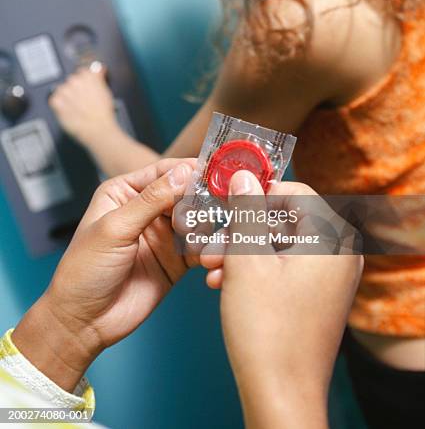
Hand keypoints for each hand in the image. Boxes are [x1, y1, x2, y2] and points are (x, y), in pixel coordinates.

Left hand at [13, 159, 193, 391]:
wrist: (84, 322)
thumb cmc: (85, 270)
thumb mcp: (115, 228)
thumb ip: (151, 200)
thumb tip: (184, 172)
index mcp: (126, 192)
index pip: (165, 172)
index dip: (190, 170)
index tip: (215, 170)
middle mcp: (148, 209)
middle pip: (186, 193)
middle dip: (204, 198)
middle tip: (223, 204)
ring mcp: (164, 235)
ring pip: (198, 219)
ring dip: (208, 225)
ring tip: (213, 234)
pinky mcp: (177, 260)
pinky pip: (202, 248)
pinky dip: (211, 249)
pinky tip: (213, 255)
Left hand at [49, 67, 117, 145]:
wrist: (97, 128)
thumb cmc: (103, 113)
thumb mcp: (106, 91)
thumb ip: (99, 79)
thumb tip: (97, 72)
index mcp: (89, 75)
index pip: (83, 72)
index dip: (86, 82)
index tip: (88, 87)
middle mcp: (75, 80)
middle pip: (72, 80)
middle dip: (76, 89)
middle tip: (83, 101)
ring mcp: (65, 90)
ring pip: (62, 90)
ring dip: (67, 97)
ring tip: (76, 108)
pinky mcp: (57, 101)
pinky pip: (54, 100)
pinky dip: (59, 105)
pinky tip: (69, 111)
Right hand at [203, 172, 363, 428]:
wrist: (280, 394)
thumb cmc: (268, 330)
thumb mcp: (247, 260)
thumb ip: (246, 211)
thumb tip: (243, 177)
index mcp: (333, 238)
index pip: (296, 192)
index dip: (258, 192)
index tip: (228, 197)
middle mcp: (340, 253)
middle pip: (286, 219)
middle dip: (243, 228)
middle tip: (213, 239)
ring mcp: (330, 276)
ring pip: (280, 244)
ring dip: (243, 251)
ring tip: (211, 265)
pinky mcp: (318, 295)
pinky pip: (285, 267)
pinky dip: (255, 270)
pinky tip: (223, 282)